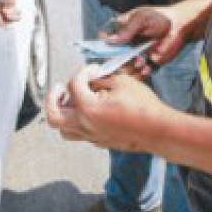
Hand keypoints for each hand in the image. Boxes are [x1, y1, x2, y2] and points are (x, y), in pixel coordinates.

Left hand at [46, 65, 170, 151]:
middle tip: (60, 87)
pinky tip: (90, 111)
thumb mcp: (121, 82)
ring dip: (63, 113)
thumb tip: (91, 79)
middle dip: (52, 98)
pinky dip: (78, 122)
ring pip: (63, 129)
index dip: (82, 72)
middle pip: (52, 115)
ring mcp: (91, 137)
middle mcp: (85, 126)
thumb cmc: (143, 106)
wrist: (159, 131)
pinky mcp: (99, 142)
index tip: (92, 69)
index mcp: (88, 109)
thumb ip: (101, 79)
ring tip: (72, 101)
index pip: (73, 84)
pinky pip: (79, 134)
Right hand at [104, 5, 186, 77]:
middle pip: (113, 59)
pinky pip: (139, 74)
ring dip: (131, 68)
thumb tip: (109, 41)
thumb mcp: (141, 19)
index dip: (104, 47)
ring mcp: (134, 55)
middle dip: (120, 61)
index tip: (111, 50)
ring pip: (125, 68)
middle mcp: (124, 45)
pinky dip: (142, 73)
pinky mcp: (146, 64)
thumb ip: (127, 30)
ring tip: (141, 62)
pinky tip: (148, 67)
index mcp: (119, 31)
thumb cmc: (158, 18)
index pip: (103, 41)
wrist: (179, 27)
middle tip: (129, 58)